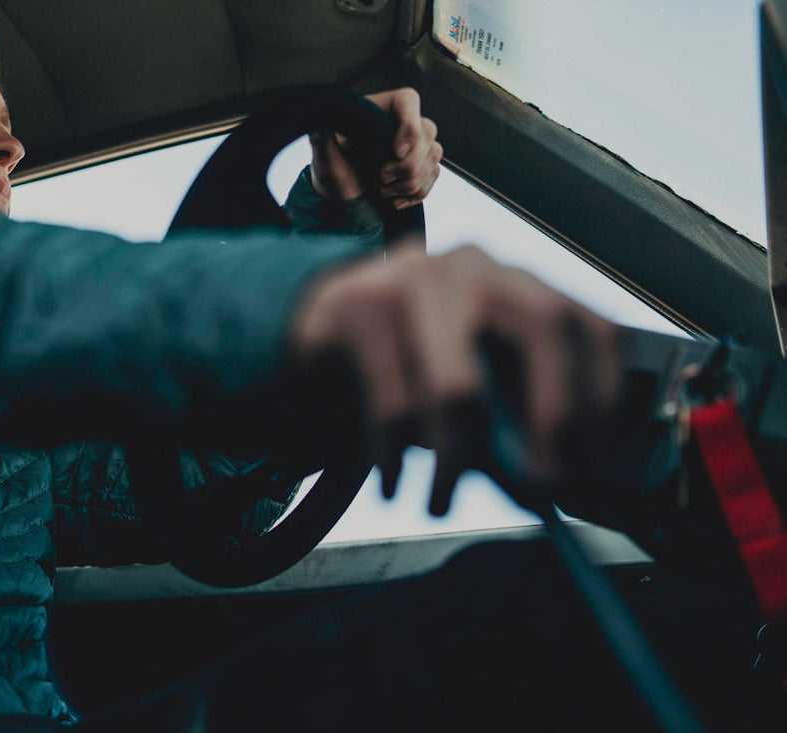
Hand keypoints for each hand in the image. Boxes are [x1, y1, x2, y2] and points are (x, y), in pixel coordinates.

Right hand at [289, 242, 620, 510]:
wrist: (318, 329)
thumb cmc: (410, 365)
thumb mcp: (471, 383)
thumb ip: (509, 423)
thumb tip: (547, 485)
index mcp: (516, 283)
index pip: (589, 325)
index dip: (602, 397)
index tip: (592, 464)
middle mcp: (474, 266)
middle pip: (542, 326)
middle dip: (554, 414)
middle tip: (541, 486)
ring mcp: (414, 277)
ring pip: (459, 383)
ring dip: (456, 460)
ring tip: (440, 503)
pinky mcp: (359, 307)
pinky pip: (392, 402)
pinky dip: (393, 456)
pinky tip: (391, 482)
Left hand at [309, 88, 442, 209]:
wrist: (340, 196)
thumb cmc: (330, 171)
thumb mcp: (324, 156)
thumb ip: (322, 138)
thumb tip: (318, 123)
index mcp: (377, 110)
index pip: (408, 100)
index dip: (410, 124)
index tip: (396, 152)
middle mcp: (399, 123)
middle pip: (427, 132)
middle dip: (407, 164)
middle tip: (381, 177)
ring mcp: (414, 146)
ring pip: (434, 157)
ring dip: (409, 182)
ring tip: (383, 189)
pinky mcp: (421, 166)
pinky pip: (433, 176)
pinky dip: (416, 193)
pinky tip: (394, 199)